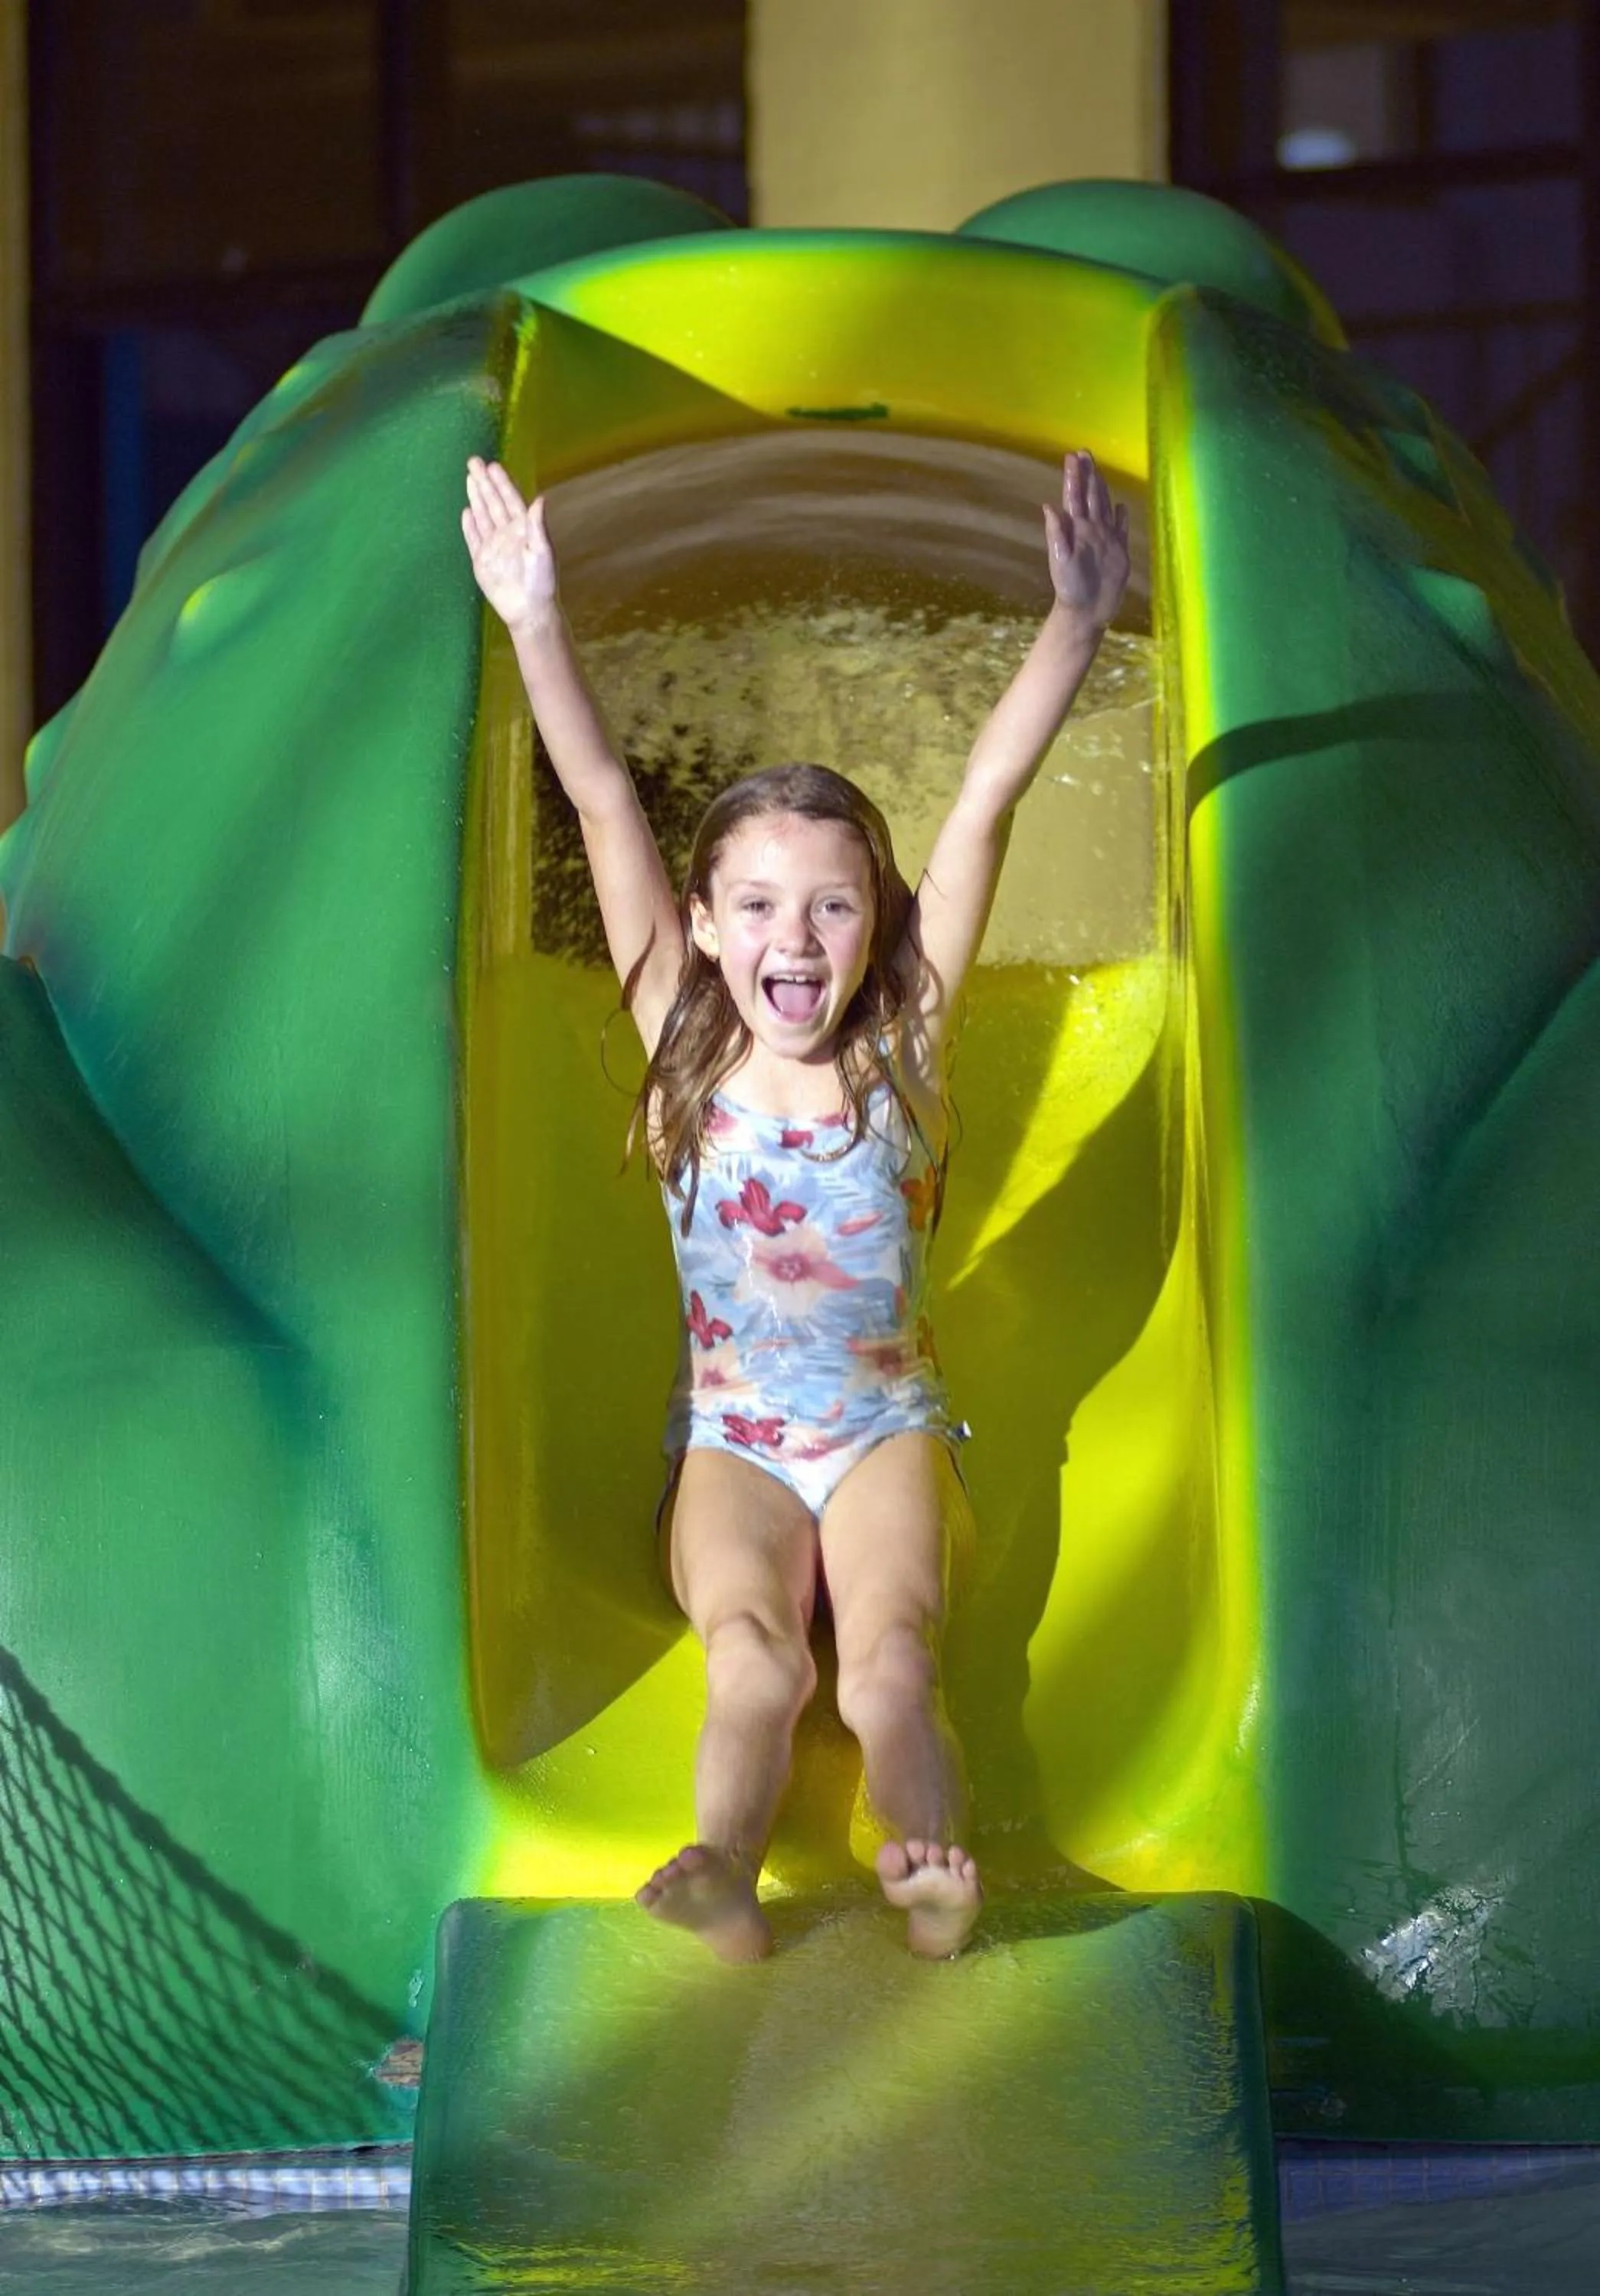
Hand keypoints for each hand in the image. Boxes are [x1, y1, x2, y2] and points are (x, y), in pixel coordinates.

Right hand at [461, 456, 557, 629]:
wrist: (528, 610)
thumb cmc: (541, 582)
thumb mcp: (543, 552)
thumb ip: (538, 526)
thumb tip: (540, 499)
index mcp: (523, 529)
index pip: (510, 499)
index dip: (501, 482)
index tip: (493, 465)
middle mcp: (507, 534)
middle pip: (493, 502)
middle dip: (483, 482)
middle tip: (473, 461)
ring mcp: (493, 546)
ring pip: (482, 515)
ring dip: (476, 497)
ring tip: (469, 477)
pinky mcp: (482, 561)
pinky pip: (473, 538)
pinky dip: (469, 525)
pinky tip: (466, 511)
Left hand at [1043, 450, 1129, 629]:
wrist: (1087, 612)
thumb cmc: (1071, 589)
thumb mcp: (1061, 562)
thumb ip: (1057, 535)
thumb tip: (1048, 507)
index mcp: (1076, 530)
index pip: (1074, 497)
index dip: (1073, 477)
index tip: (1072, 456)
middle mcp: (1090, 530)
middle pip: (1090, 496)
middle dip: (1087, 474)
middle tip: (1084, 452)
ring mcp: (1105, 539)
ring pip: (1104, 507)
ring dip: (1101, 488)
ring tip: (1098, 470)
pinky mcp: (1118, 552)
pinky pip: (1121, 529)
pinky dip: (1122, 516)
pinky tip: (1121, 506)